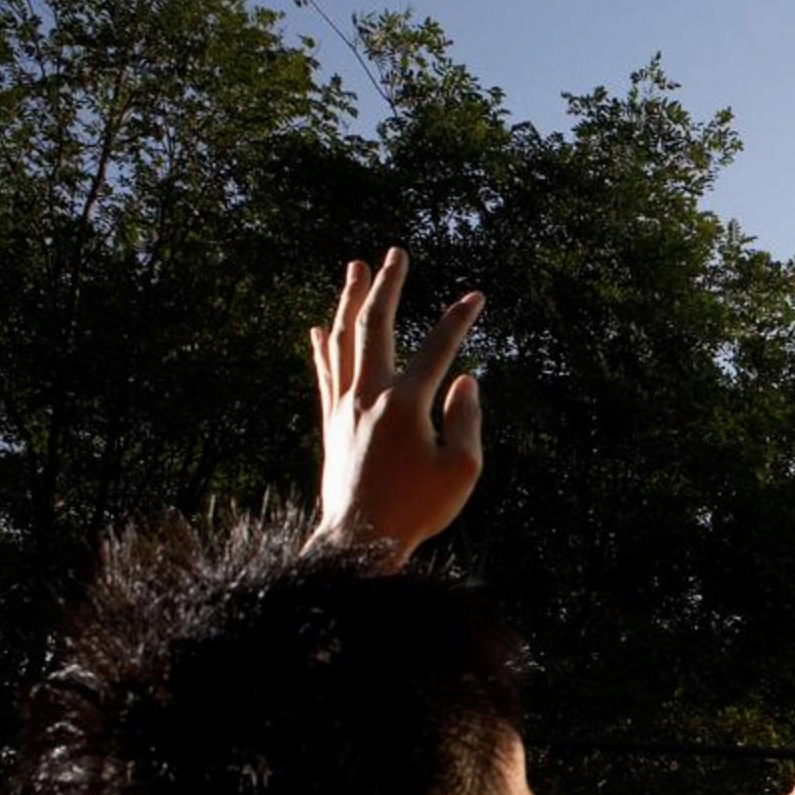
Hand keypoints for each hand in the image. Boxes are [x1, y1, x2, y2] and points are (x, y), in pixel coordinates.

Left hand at [307, 248, 485, 563]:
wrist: (358, 542)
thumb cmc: (417, 510)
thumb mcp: (462, 470)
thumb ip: (467, 420)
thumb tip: (468, 380)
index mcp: (405, 405)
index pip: (437, 349)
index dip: (458, 320)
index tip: (476, 296)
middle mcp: (368, 397)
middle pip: (373, 326)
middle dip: (387, 286)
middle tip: (395, 253)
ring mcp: (344, 407)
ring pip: (342, 341)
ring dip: (349, 301)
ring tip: (355, 268)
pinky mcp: (330, 424)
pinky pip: (324, 373)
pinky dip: (321, 346)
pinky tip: (318, 327)